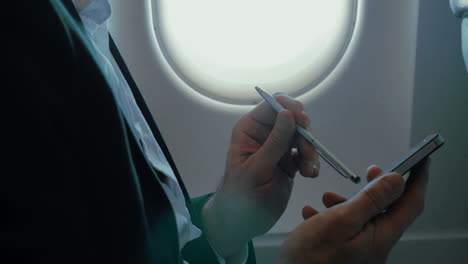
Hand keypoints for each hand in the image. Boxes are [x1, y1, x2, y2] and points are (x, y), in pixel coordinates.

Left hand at [203, 93, 319, 257]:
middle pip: (292, 119)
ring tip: (309, 170)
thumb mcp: (257, 168)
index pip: (272, 105)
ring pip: (302, 137)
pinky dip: (311, 163)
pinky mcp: (289, 162)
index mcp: (249, 129)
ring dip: (310, 151)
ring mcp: (278, 148)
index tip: (303, 119)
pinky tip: (310, 174)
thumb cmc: (240, 194)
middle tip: (309, 151)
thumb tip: (287, 114)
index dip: (289, 107)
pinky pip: (305, 154)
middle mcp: (264, 134)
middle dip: (304, 134)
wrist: (242, 220)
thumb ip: (274, 142)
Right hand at [279, 159, 429, 263]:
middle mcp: (375, 246)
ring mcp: (361, 251)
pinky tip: (315, 215)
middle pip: (388, 210)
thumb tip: (396, 181)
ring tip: (328, 197)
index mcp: (379, 238)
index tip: (420, 160)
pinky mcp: (345, 254)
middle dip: (378, 187)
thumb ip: (370, 200)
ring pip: (364, 218)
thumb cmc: (310, 260)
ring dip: (348, 202)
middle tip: (372, 171)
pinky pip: (346, 229)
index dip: (418, 179)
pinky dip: (333, 216)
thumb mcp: (340, 222)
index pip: (410, 204)